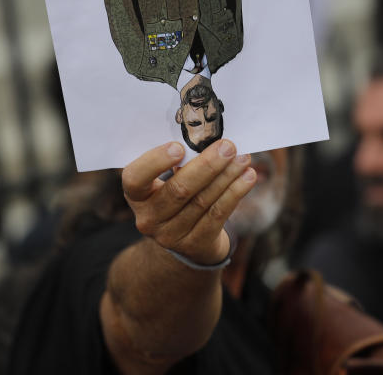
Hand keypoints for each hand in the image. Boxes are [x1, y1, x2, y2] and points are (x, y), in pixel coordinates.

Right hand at [122, 140, 255, 265]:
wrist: (184, 239)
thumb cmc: (176, 194)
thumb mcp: (166, 180)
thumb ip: (179, 162)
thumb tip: (210, 137)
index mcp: (136, 195)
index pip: (135, 178)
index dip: (155, 162)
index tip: (179, 147)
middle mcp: (149, 218)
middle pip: (178, 190)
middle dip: (207, 166)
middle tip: (227, 146)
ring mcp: (170, 235)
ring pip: (202, 201)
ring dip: (227, 176)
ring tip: (243, 158)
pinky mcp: (195, 245)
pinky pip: (218, 215)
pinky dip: (235, 193)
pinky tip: (248, 177)